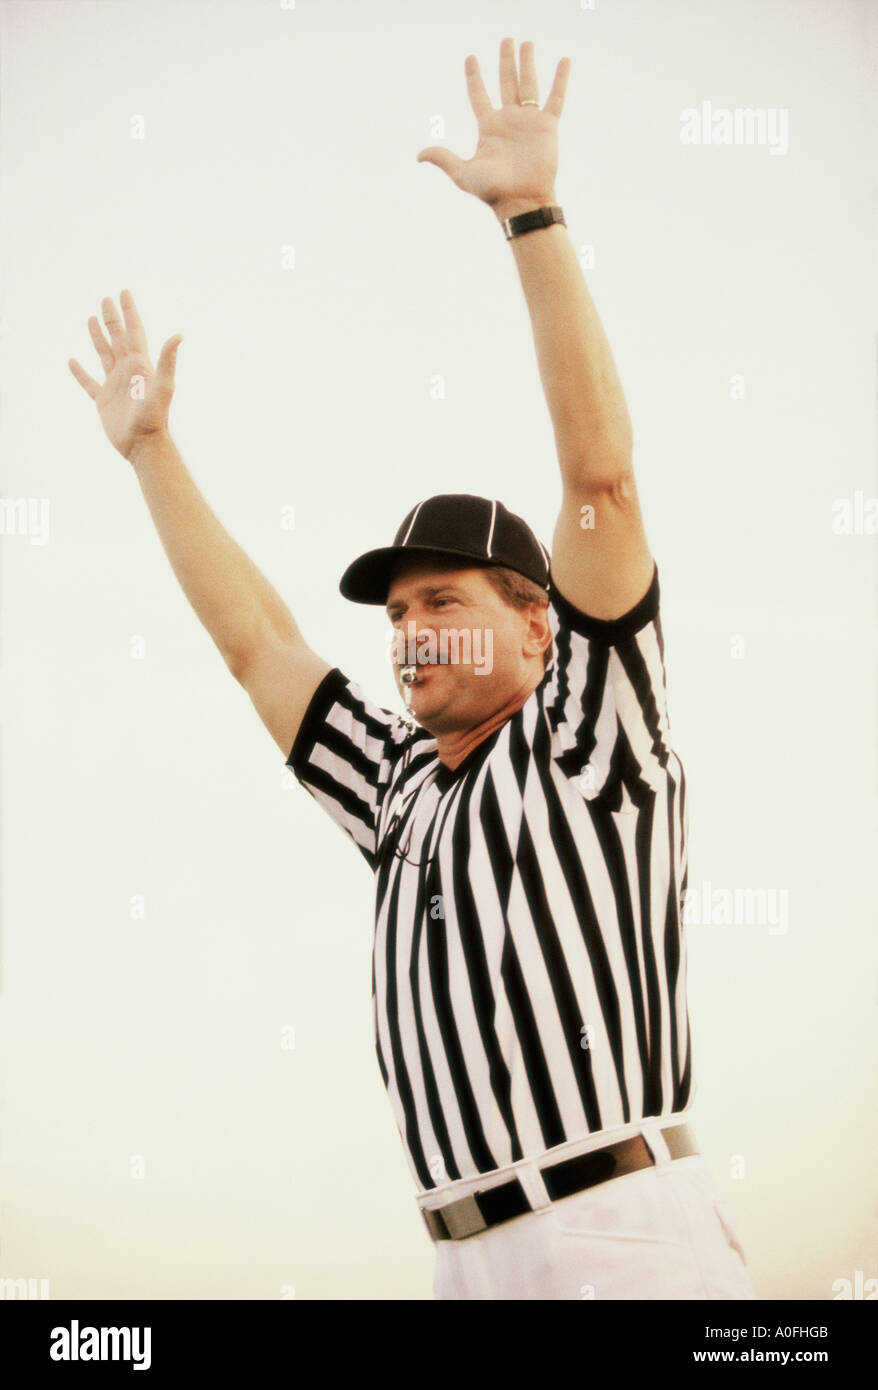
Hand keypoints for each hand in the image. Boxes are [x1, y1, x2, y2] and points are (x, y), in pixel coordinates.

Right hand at [68, 290, 181, 462]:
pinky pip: (88, 382)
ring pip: (104, 354)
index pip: (134, 332)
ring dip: (98, 337)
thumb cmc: (154, 418)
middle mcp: (127, 371)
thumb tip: (178, 335)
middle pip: (118, 338)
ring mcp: (114, 385)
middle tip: (106, 299)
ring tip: (91, 318)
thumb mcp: (163, 387)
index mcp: (140, 365)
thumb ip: (168, 361)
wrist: (143, 445)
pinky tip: (72, 361)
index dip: (129, 312)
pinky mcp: (103, 400)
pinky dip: (80, 372)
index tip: (124, 292)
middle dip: (112, 318)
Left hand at [416, 38, 569, 220]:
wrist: (522, 200)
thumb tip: (420, 155)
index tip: (471, 58)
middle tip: (506, 40)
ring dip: (527, 63)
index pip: (479, 95)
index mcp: (489, 127)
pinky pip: (555, 98)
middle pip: (506, 83)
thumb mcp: (463, 173)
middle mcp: (509, 120)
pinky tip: (564, 61)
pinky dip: (560, 80)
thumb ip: (444, 158)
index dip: (474, 77)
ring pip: (528, 84)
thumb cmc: (493, 190)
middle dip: (505, 61)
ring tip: (526, 43)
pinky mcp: (547, 126)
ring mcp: (529, 121)